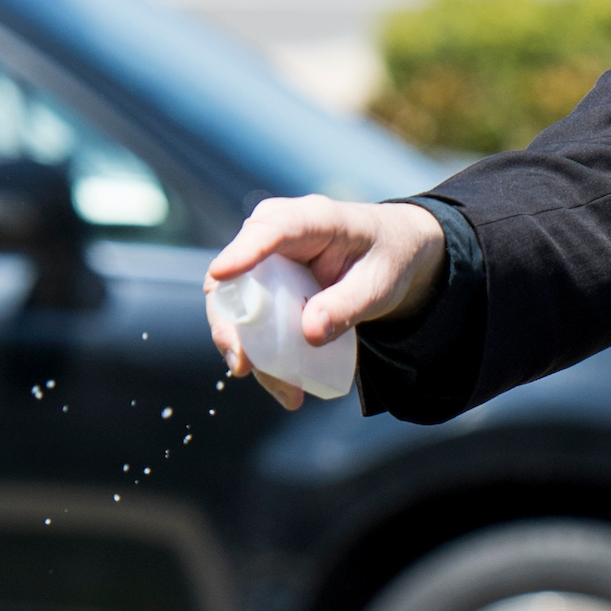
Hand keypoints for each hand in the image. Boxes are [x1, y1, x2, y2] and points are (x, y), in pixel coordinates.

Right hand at [205, 196, 447, 410]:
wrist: (390, 253)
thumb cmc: (386, 257)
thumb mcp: (378, 284)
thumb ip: (346, 305)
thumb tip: (308, 333)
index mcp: (312, 219)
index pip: (271, 228)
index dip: (242, 251)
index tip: (220, 274)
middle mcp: (277, 233)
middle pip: (236, 272)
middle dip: (230, 321)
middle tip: (242, 364)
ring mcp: (265, 259)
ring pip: (236, 303)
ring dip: (247, 349)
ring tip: (285, 391)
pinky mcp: (264, 285)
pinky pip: (251, 319)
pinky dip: (263, 353)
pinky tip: (286, 385)